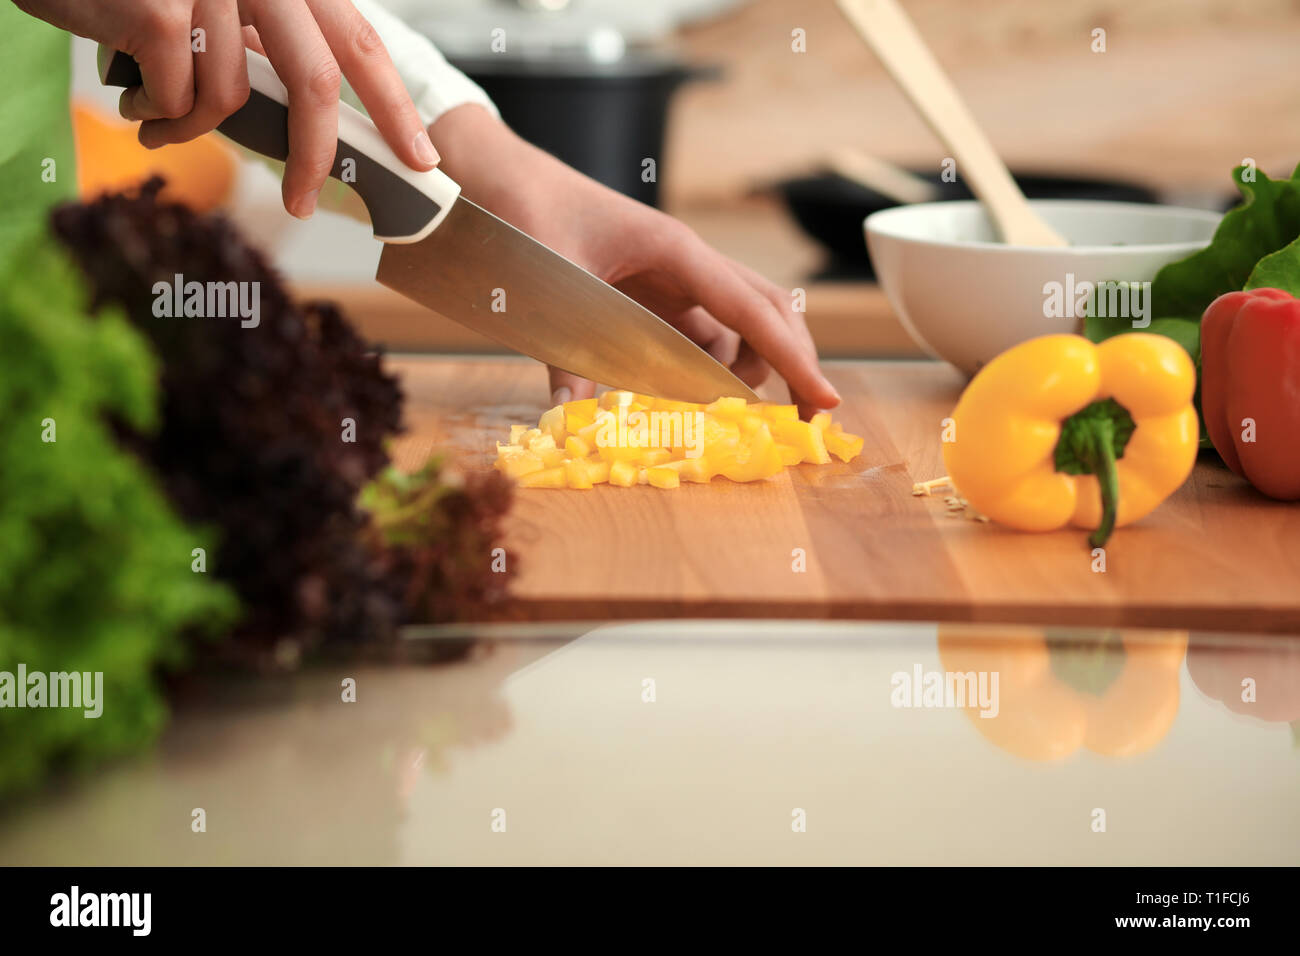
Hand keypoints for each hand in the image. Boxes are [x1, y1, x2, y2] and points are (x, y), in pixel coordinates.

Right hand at [15, 0, 438, 217]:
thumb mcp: (219, 9)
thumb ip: (268, 48)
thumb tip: (316, 127)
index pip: (360, 44)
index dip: (395, 107)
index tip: (423, 159)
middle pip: (314, 81)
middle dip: (314, 155)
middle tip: (306, 204)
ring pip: (230, 98)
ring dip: (194, 129)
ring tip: (159, 120)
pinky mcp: (159, 10)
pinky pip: (178, 99)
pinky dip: (158, 114)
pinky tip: (134, 98)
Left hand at [428, 105, 841, 416]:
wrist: (496, 178)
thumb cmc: (524, 213)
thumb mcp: (545, 281)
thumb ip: (562, 349)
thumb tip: (572, 416)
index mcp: (676, 251)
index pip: (755, 311)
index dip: (794, 359)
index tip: (824, 401)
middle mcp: (685, 265)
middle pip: (767, 313)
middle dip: (792, 361)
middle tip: (801, 417)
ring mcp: (670, 280)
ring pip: (734, 329)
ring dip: (742, 371)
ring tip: (726, 416)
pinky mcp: (650, 295)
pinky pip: (694, 337)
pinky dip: (701, 370)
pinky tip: (681, 398)